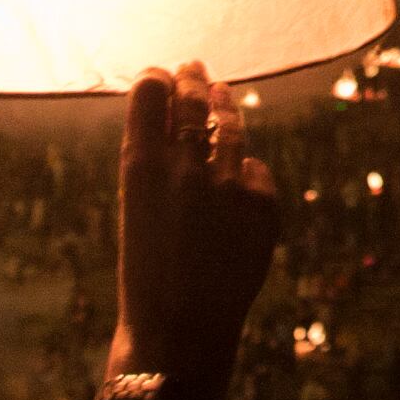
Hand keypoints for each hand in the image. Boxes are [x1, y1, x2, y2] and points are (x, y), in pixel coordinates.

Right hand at [112, 61, 280, 391]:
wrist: (181, 332)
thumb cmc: (146, 277)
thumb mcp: (136, 212)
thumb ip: (154, 167)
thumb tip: (172, 124)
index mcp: (139, 165)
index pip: (150, 92)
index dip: (157, 81)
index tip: (162, 76)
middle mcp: (185, 164)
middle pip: (193, 101)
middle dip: (194, 81)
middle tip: (194, 67)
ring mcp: (228, 182)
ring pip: (230, 127)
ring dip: (225, 108)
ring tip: (222, 96)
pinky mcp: (263, 202)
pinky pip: (256, 172)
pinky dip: (246, 174)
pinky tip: (238, 178)